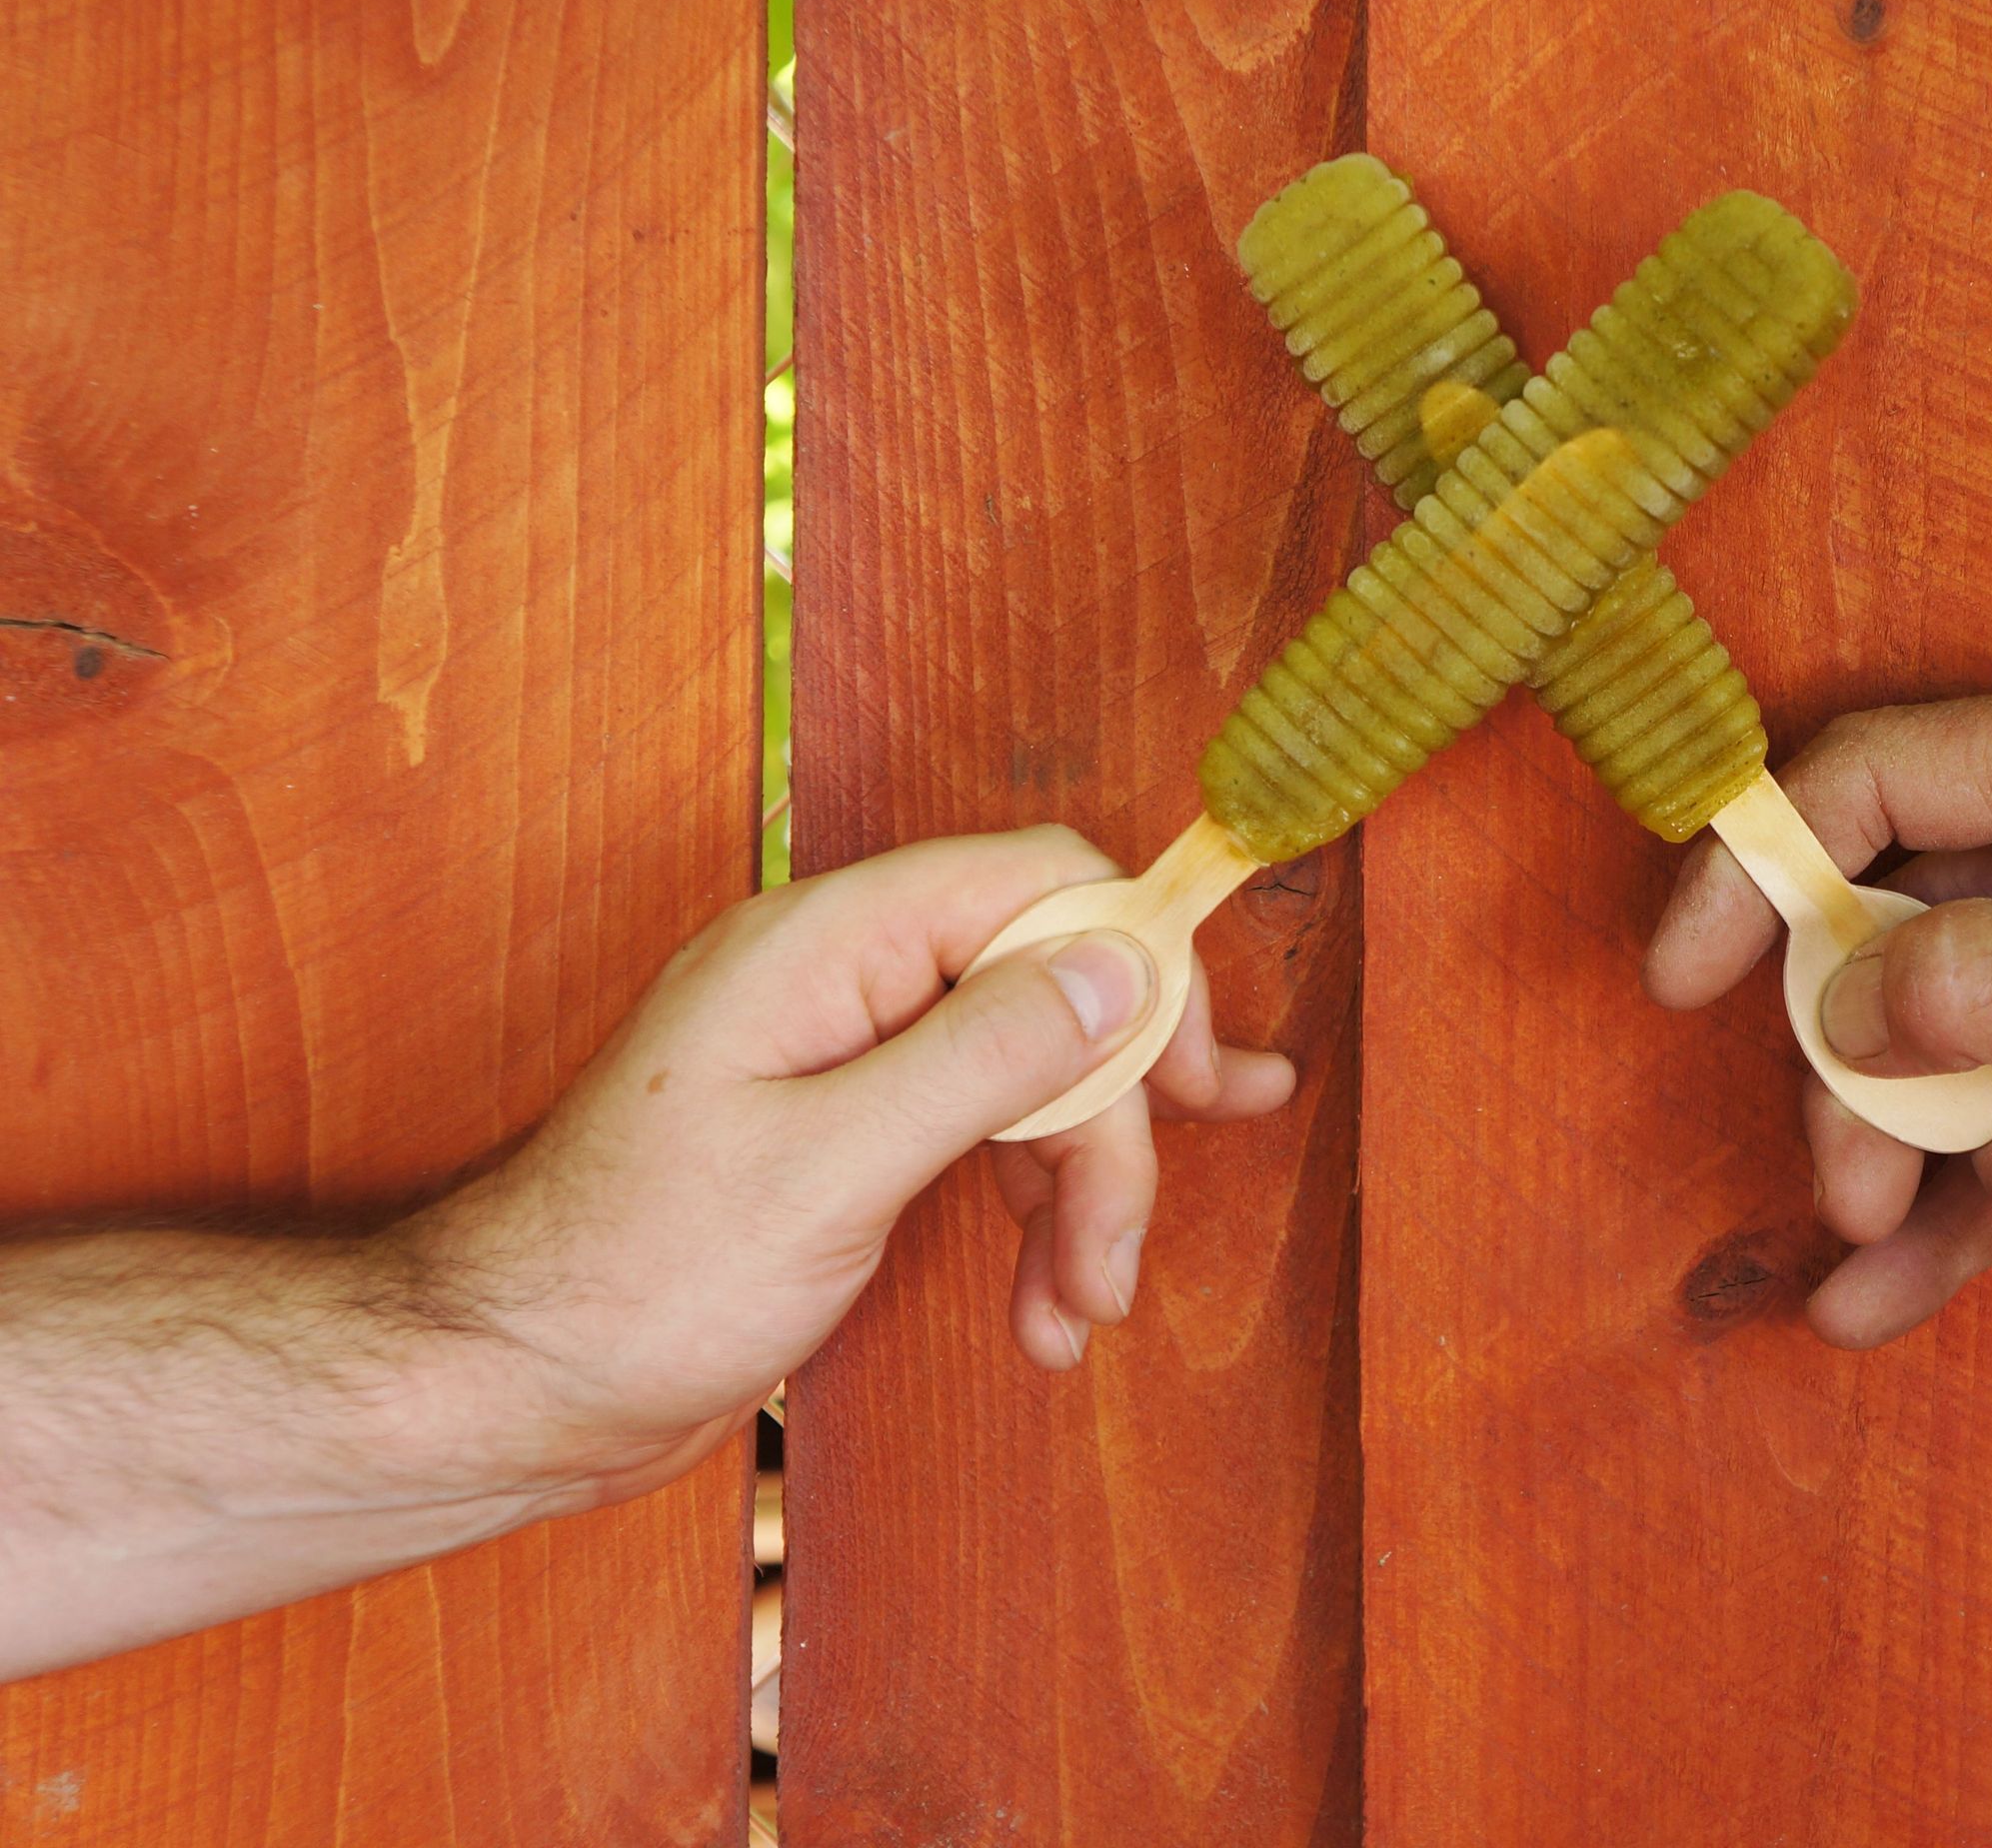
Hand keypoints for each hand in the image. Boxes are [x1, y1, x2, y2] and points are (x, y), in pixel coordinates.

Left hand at [405, 826, 1293, 1503]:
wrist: (514, 1388)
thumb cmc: (637, 1278)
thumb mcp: (832, 1168)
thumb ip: (985, 1056)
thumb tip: (1121, 967)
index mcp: (827, 944)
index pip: (1034, 883)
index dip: (1136, 966)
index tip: (1197, 1081)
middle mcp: (845, 980)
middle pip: (1049, 994)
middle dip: (1106, 1129)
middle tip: (1119, 1252)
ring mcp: (849, 1059)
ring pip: (1029, 1077)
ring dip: (1077, 1193)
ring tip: (1076, 1309)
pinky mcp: (853, 1137)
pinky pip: (983, 1139)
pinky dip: (1029, 1218)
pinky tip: (1044, 1305)